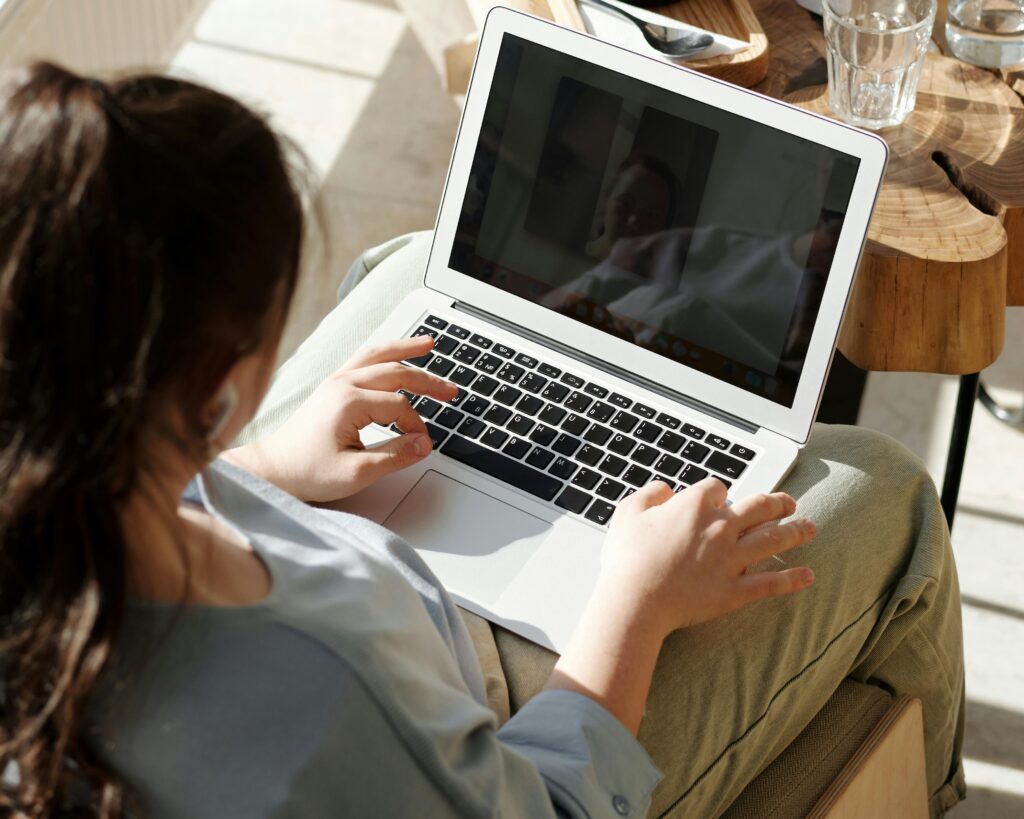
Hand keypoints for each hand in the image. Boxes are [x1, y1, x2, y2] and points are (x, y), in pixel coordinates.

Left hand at [227, 336, 456, 501]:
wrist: (274, 470)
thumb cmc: (307, 472)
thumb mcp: (356, 472)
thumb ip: (395, 457)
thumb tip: (423, 444)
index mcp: (349, 402)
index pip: (399, 407)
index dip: (416, 426)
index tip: (421, 445)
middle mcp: (343, 384)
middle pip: (396, 373)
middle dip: (428, 382)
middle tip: (452, 391)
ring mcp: (336, 382)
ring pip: (378, 356)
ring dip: (405, 349)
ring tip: (429, 343)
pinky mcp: (332, 386)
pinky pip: (363, 359)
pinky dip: (384, 352)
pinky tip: (396, 353)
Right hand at [598, 478, 815, 638]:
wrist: (635, 599)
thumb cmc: (627, 557)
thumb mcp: (628, 512)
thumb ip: (649, 494)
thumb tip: (666, 489)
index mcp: (694, 506)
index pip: (717, 488)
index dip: (718, 492)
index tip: (718, 498)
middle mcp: (720, 528)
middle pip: (758, 507)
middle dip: (776, 503)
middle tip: (788, 502)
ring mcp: (732, 560)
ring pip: (773, 540)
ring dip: (795, 531)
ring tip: (810, 527)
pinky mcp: (736, 591)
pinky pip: (771, 583)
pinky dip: (792, 579)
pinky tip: (808, 575)